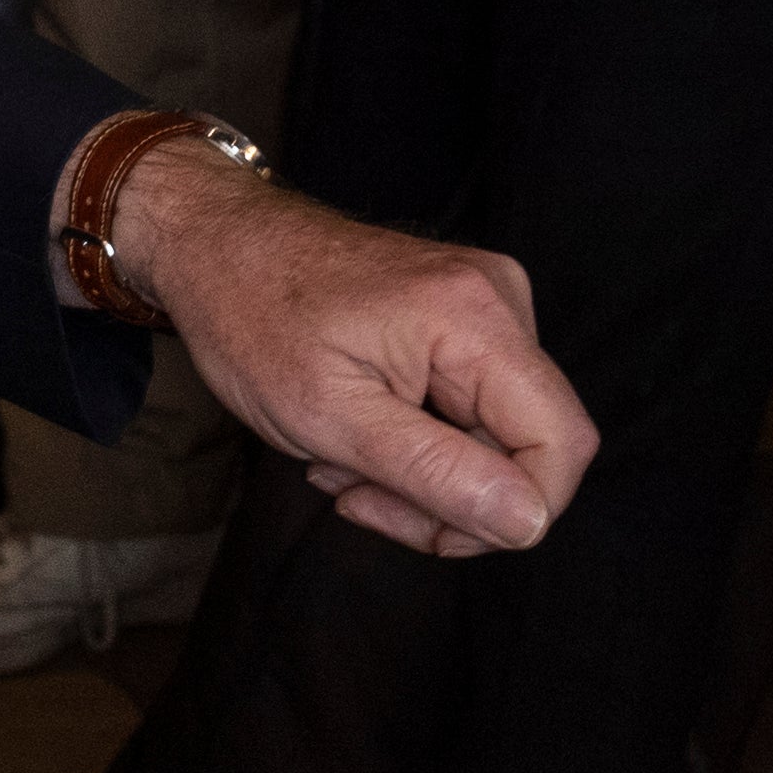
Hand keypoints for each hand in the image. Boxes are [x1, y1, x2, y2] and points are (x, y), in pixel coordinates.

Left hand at [106, 156, 594, 554]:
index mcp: (476, 317)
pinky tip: (354, 434)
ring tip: (339, 460)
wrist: (212, 243)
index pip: (561, 443)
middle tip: (355, 496)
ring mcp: (482, 305)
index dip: (511, 512)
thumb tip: (527, 522)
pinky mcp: (462, 318)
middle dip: (445, 497)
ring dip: (420, 475)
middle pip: (527, 446)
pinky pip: (469, 410)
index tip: (427, 528)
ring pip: (494, 438)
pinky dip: (415, 442)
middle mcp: (498, 300)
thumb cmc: (252, 317)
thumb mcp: (332, 418)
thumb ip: (435, 473)